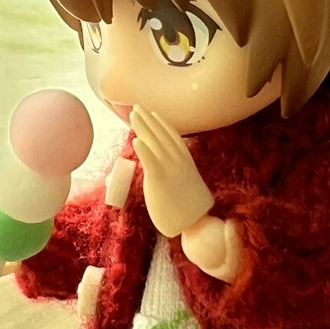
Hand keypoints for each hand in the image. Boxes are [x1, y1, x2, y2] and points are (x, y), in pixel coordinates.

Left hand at [130, 107, 214, 237]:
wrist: (196, 222)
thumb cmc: (189, 207)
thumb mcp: (184, 185)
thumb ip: (175, 175)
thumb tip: (167, 175)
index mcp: (185, 161)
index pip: (172, 136)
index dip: (161, 123)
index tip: (153, 113)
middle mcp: (178, 161)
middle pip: (160, 135)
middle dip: (148, 120)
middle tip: (136, 106)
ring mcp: (170, 169)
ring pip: (154, 143)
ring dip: (143, 127)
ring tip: (133, 115)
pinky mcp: (160, 180)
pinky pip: (151, 161)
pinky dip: (143, 150)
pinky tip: (136, 140)